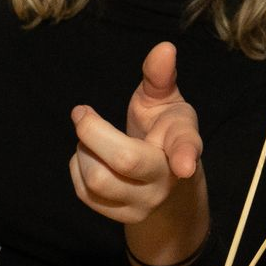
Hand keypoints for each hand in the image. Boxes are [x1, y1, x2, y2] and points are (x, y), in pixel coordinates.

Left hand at [68, 43, 208, 265]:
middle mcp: (167, 179)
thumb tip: (164, 48)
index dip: (185, 156)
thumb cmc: (163, 130)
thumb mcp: (164, 100)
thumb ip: (160, 75)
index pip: (186, 148)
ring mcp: (146, 202)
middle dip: (92, 131)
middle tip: (81, 113)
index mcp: (183, 143)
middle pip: (124, 161)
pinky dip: (78, 169)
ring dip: (83, 151)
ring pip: (98, 180)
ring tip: (90, 139)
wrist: (165, 179)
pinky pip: (86, 194)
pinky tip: (89, 158)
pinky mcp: (124, 216)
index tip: (184, 166)